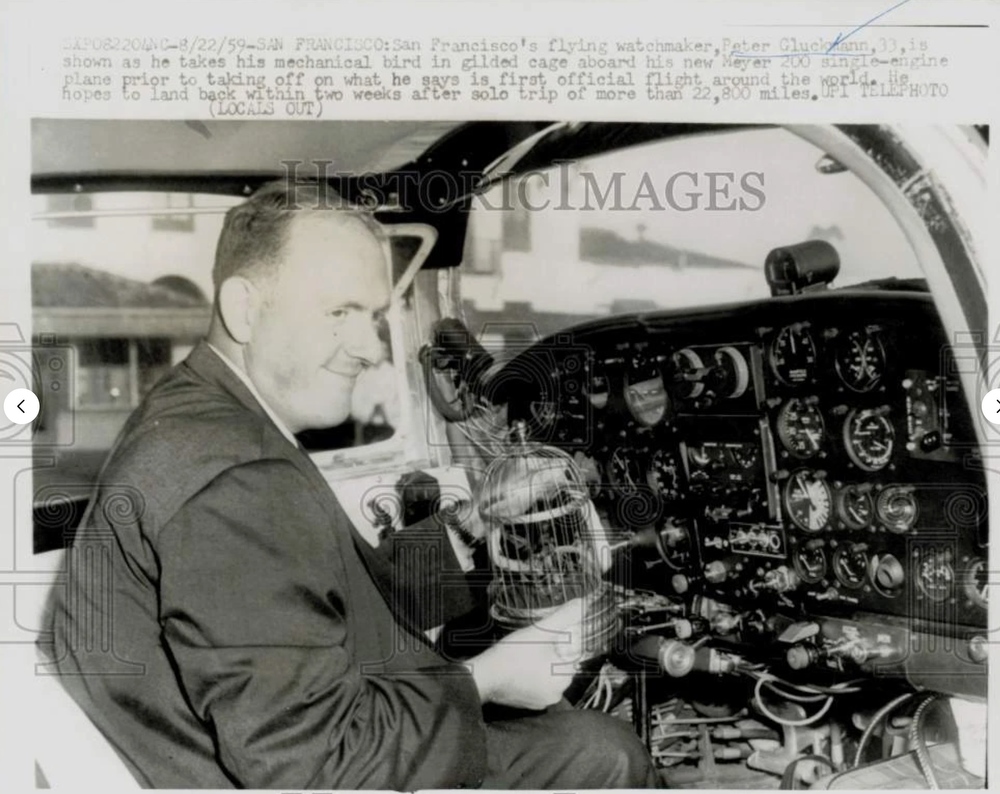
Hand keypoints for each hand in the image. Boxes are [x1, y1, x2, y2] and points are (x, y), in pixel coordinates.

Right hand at [464, 598, 584, 709]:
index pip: (571, 652)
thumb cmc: (512, 654)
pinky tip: (519, 667)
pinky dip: (532, 675)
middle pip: (560, 664)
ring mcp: (543, 701)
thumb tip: (582, 604)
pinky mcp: (530, 704)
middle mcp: (557, 693)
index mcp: (564, 677)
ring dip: (541, 664)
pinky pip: (537, 685)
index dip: (558, 641)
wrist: (484, 677)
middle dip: (550, 652)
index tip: (542, 638)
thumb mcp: (540, 631)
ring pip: (548, 674)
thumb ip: (564, 617)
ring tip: (524, 655)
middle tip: (531, 645)